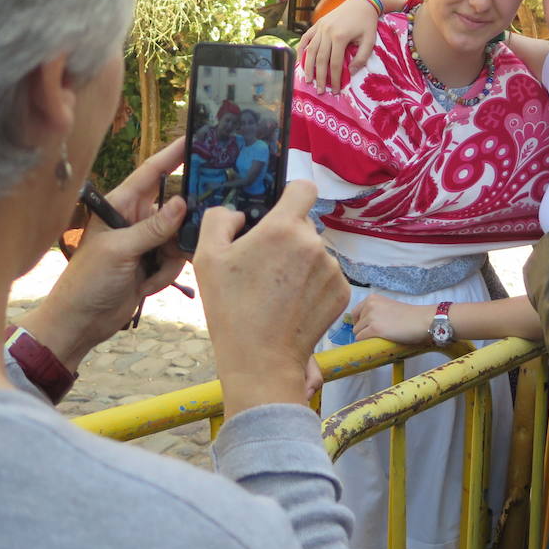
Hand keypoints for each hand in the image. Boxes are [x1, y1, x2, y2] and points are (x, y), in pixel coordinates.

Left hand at [18, 139, 188, 369]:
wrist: (80, 322)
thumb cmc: (87, 281)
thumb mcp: (118, 250)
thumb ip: (152, 228)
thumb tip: (181, 203)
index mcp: (121, 205)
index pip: (152, 173)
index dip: (173, 155)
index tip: (196, 139)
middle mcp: (136, 219)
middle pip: (175, 207)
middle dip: (184, 222)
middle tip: (195, 229)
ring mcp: (147, 243)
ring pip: (180, 238)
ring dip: (171, 259)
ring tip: (149, 276)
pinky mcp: (154, 264)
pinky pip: (176, 260)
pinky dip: (166, 275)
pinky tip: (145, 287)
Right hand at [193, 180, 348, 415]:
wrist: (261, 361)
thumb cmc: (230, 309)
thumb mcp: (206, 258)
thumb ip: (219, 219)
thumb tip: (239, 214)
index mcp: (283, 228)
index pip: (304, 188)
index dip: (290, 195)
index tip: (278, 211)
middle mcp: (314, 243)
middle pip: (304, 224)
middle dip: (287, 237)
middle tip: (264, 265)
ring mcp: (332, 269)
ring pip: (315, 251)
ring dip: (300, 262)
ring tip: (276, 291)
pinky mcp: (342, 292)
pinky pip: (327, 275)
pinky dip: (313, 284)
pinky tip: (292, 304)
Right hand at [297, 0, 380, 92]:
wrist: (361, 2)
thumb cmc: (367, 23)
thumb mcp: (369, 40)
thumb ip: (361, 57)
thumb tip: (351, 72)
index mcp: (340, 37)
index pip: (335, 64)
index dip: (335, 79)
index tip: (335, 91)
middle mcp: (327, 32)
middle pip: (320, 60)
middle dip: (319, 77)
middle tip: (319, 91)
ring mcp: (320, 27)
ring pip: (310, 50)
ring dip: (308, 67)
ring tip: (308, 80)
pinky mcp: (317, 24)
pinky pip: (306, 38)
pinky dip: (301, 49)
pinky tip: (300, 61)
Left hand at [352, 294, 433, 343]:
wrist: (422, 321)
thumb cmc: (409, 316)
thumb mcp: (388, 307)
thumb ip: (376, 311)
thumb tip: (363, 325)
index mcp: (372, 298)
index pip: (355, 312)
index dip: (360, 322)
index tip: (368, 329)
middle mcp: (369, 305)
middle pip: (355, 323)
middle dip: (363, 330)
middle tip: (375, 335)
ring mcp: (371, 317)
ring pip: (357, 332)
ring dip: (366, 337)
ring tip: (379, 339)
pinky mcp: (374, 329)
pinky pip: (361, 338)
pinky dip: (366, 343)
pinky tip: (376, 343)